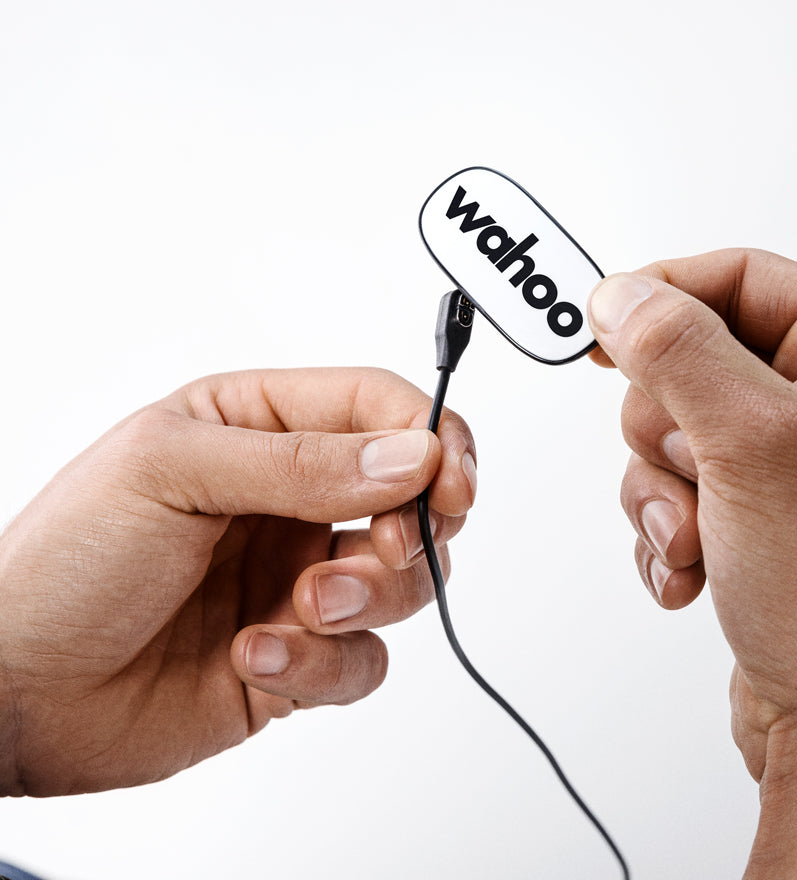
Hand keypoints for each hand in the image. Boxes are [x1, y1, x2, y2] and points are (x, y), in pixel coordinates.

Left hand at [0, 367, 475, 796]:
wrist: (13, 692)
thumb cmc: (65, 561)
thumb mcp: (172, 473)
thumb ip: (301, 463)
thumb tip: (412, 456)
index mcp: (260, 426)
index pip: (378, 407)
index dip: (430, 436)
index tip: (450, 478)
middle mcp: (291, 498)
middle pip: (412, 496)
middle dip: (413, 527)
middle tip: (383, 547)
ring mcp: (297, 576)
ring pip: (402, 581)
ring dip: (367, 598)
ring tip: (302, 608)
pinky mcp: (298, 652)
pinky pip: (360, 660)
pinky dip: (320, 664)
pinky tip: (251, 655)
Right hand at [587, 250, 796, 877]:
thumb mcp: (748, 441)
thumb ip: (675, 348)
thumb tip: (622, 294)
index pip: (739, 276)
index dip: (661, 293)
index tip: (598, 324)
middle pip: (694, 359)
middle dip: (664, 427)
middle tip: (688, 467)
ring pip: (676, 431)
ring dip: (663, 490)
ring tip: (693, 538)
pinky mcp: (767, 518)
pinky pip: (682, 489)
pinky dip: (670, 529)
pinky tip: (692, 571)